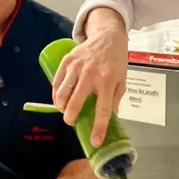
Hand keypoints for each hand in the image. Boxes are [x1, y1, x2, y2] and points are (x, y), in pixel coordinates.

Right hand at [52, 8, 128, 146]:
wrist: (108, 37)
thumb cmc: (116, 61)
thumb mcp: (123, 81)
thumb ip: (116, 99)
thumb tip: (110, 118)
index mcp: (108, 82)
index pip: (102, 111)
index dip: (98, 129)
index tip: (95, 141)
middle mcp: (91, 75)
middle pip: (75, 103)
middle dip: (70, 118)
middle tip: (71, 122)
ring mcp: (77, 68)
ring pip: (62, 94)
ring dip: (61, 107)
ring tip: (65, 110)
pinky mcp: (67, 62)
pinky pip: (56, 82)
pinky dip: (56, 94)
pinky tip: (59, 99)